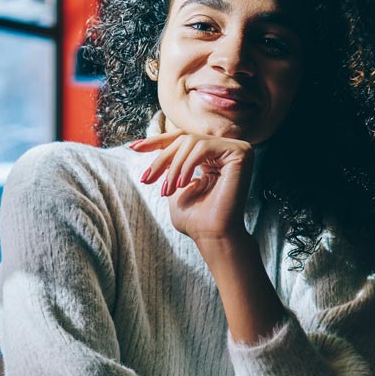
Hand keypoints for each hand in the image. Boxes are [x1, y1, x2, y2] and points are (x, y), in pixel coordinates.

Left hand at [130, 130, 253, 243]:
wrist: (212, 236)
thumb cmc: (195, 219)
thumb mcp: (173, 187)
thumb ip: (168, 166)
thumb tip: (150, 145)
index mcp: (212, 156)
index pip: (182, 140)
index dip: (156, 141)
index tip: (133, 147)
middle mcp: (225, 150)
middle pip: (184, 139)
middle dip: (161, 159)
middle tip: (147, 179)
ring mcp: (235, 149)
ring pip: (192, 142)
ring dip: (174, 167)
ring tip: (168, 190)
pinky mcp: (240, 153)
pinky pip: (204, 146)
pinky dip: (188, 164)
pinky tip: (182, 184)